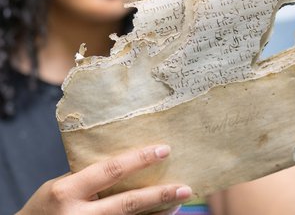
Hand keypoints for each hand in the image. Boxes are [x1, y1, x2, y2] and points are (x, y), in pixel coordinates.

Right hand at [17, 145, 190, 214]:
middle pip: (128, 204)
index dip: (139, 160)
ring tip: (180, 202)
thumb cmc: (46, 205)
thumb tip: (127, 165)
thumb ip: (91, 177)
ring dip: (159, 213)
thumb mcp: (62, 184)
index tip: (163, 150)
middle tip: (185, 187)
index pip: (111, 170)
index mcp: (69, 191)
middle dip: (159, 195)